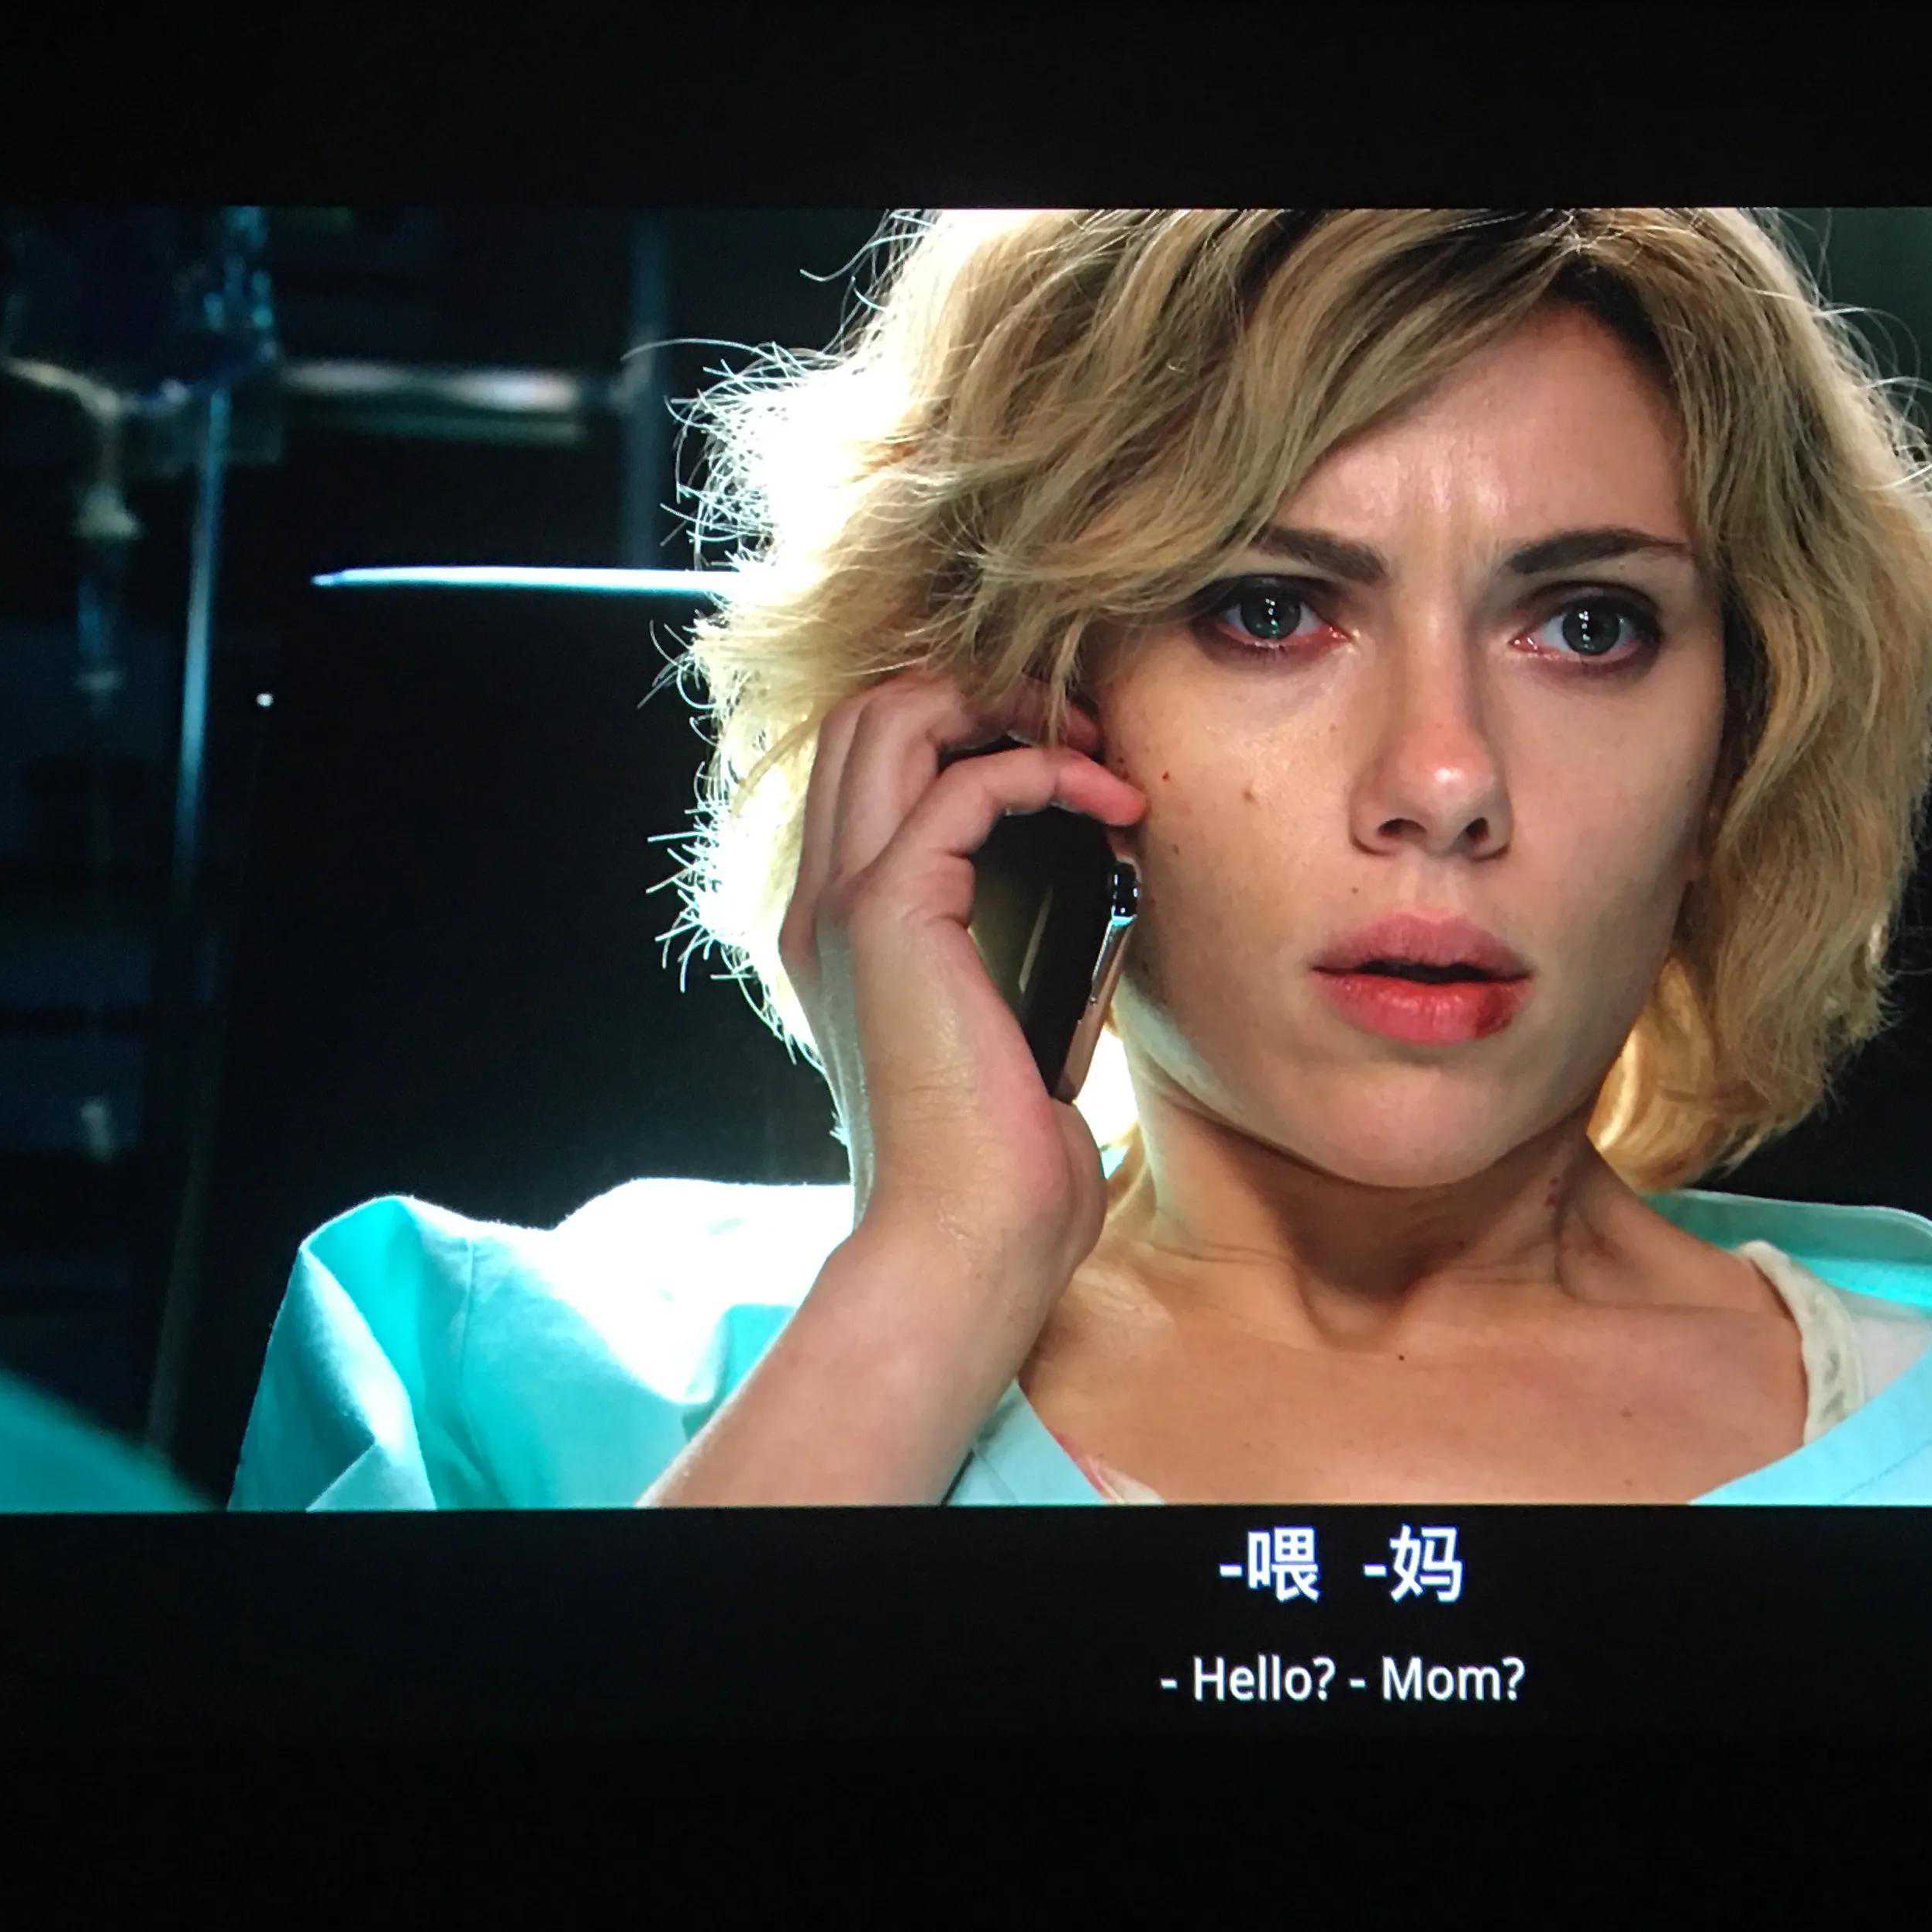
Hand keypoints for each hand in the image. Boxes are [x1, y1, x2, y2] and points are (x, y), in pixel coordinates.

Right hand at [777, 673, 1146, 1307]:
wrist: (961, 1242)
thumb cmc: (998, 1169)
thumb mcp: (1020, 1033)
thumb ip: (1033, 955)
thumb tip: (1102, 896)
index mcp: (843, 930)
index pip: (871, 766)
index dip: (963, 725)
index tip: (1069, 755)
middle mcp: (823, 903)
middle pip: (865, 714)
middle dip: (978, 689)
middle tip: (1080, 726)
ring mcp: (843, 904)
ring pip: (889, 717)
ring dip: (1003, 708)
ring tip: (1092, 745)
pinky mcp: (889, 916)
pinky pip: (961, 782)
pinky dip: (1044, 768)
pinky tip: (1108, 802)